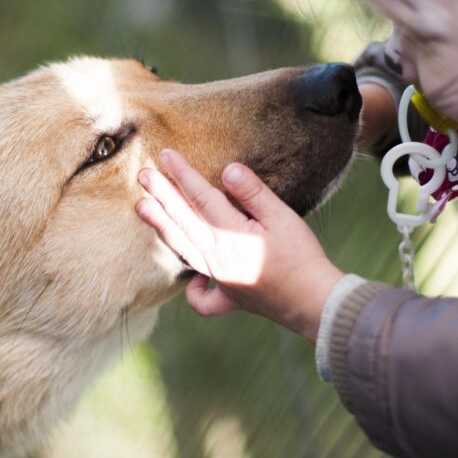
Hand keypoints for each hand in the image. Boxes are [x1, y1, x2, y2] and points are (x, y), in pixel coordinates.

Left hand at [136, 150, 343, 342]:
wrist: (315, 302)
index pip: (200, 197)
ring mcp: (219, 278)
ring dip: (160, 226)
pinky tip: (194, 279)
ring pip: (182, 249)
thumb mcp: (282, 217)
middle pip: (182, 220)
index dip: (182, 174)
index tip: (165, 155)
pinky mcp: (229, 297)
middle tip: (142, 175)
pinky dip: (193, 289)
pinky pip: (202, 298)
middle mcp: (216, 257)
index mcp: (230, 235)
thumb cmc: (301, 257)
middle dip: (161, 195)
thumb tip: (228, 169)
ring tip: (142, 208)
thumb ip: (253, 193)